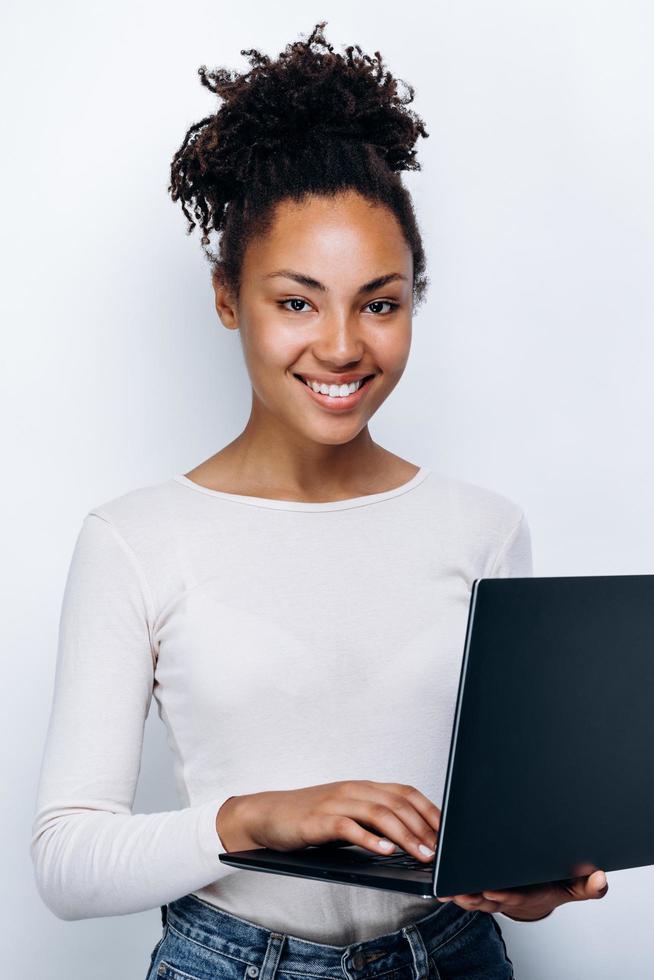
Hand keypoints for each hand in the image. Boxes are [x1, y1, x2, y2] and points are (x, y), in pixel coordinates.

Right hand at [217, 780, 440, 862]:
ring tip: (421, 854)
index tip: (449, 833)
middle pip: (397, 804)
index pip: (405, 793)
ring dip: (404, 835)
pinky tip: (384, 851)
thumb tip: (409, 839)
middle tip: (440, 850)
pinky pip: (349, 826)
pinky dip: (369, 839)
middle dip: (423, 828)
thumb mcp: (347, 813)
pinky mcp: (319, 820)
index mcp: (363, 787)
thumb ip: (373, 820)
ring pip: (379, 813)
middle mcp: (353, 790)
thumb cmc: (310, 818)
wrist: (269, 814)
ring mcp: (336, 803)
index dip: (430, 811)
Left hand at [436, 868, 608, 920]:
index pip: (514, 897)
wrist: (540, 886)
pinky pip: (464, 888)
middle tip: (459, 890)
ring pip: (473, 895)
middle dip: (474, 895)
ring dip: (459, 893)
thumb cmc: (555, 882)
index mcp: (528, 894)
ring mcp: (492, 892)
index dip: (502, 895)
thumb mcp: (575, 884)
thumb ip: (588, 884)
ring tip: (446, 887)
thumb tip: (601, 879)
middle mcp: (508, 895)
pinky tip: (439, 883)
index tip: (491, 891)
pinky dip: (452, 886)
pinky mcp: (480, 884)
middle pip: (488, 897)